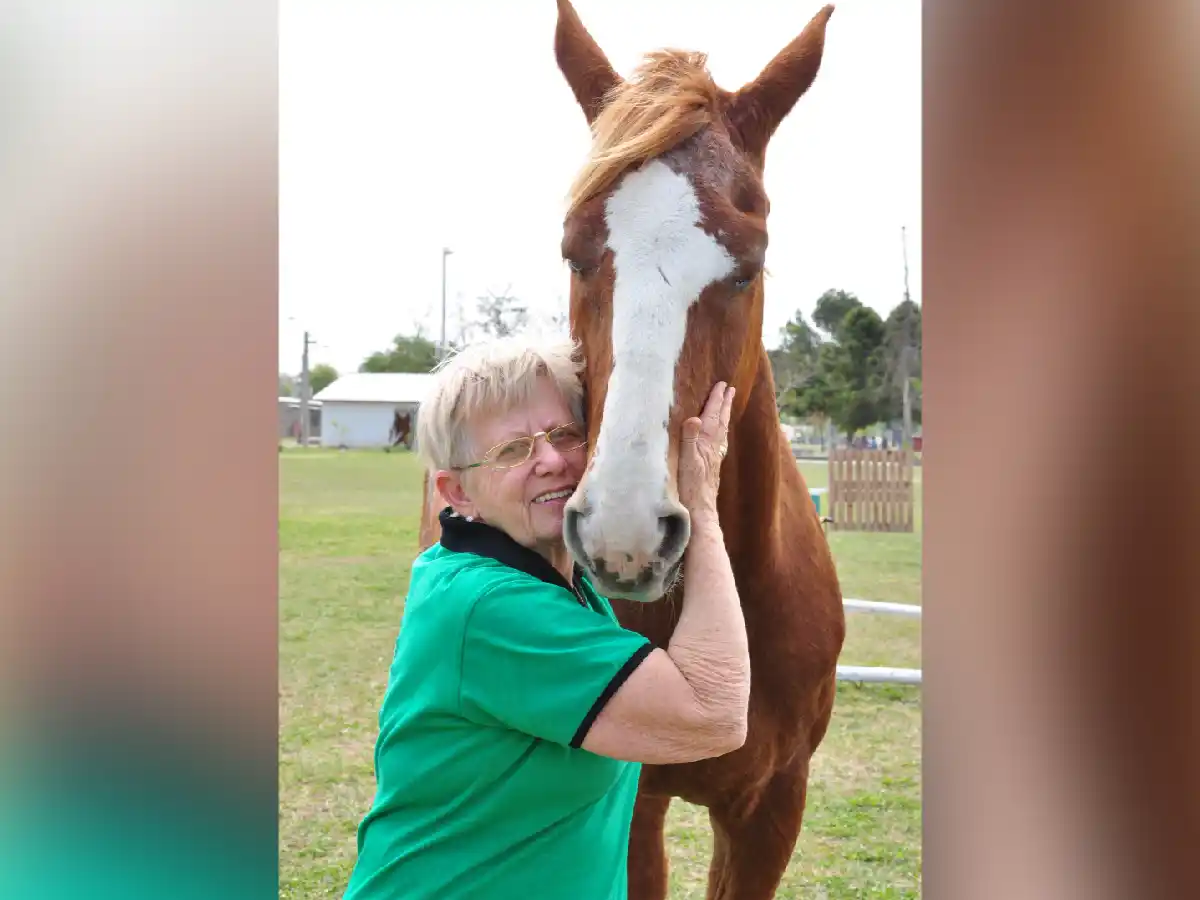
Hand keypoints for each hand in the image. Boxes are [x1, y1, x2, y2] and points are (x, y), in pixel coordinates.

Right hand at [676, 381, 734, 520]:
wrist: (699, 510)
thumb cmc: (690, 487)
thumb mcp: (685, 461)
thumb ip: (689, 439)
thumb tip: (693, 418)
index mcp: (705, 443)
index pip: (712, 416)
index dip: (716, 400)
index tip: (722, 385)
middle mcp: (712, 448)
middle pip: (721, 421)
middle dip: (724, 404)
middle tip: (731, 389)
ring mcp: (713, 457)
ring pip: (721, 431)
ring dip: (724, 416)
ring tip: (726, 407)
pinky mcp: (711, 466)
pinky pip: (718, 442)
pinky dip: (720, 433)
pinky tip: (719, 437)